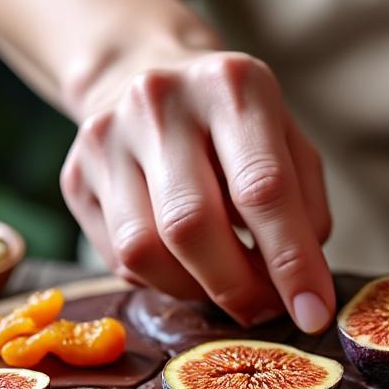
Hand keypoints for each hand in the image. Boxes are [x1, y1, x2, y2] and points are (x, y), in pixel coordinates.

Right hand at [59, 48, 333, 331]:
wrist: (144, 76)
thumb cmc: (233, 124)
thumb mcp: (287, 143)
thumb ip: (305, 208)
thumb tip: (298, 286)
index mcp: (229, 85)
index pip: (262, 188)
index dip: (291, 261)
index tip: (313, 312)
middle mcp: (157, 101)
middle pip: (191, 224)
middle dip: (236, 286)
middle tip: (264, 310)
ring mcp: (105, 138)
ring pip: (144, 251)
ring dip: (194, 290)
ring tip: (225, 287)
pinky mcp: (75, 177)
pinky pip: (118, 259)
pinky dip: (162, 281)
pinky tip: (185, 265)